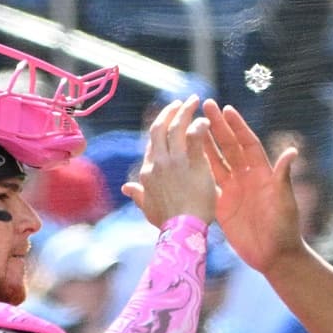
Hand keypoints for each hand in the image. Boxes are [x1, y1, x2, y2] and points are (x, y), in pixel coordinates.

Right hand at [126, 95, 216, 226]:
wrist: (181, 231)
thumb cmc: (167, 223)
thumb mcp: (148, 207)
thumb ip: (138, 194)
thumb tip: (126, 187)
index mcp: (148, 171)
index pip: (152, 142)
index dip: (160, 128)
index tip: (168, 118)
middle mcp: (158, 162)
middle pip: (161, 128)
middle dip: (170, 111)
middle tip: (181, 102)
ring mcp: (175, 161)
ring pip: (177, 127)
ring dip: (185, 111)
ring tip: (195, 101)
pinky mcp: (192, 163)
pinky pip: (196, 137)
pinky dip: (200, 125)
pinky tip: (206, 119)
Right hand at [200, 100, 303, 274]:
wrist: (275, 256)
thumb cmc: (285, 229)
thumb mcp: (285, 202)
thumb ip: (283, 177)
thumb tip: (291, 151)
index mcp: (262, 174)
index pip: (247, 144)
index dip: (237, 126)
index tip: (226, 109)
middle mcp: (247, 178)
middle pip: (230, 147)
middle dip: (217, 126)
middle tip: (205, 105)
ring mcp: (233, 190)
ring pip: (216, 161)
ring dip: (205, 143)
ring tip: (190, 126)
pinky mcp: (222, 205)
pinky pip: (208, 183)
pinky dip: (198, 170)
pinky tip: (184, 158)